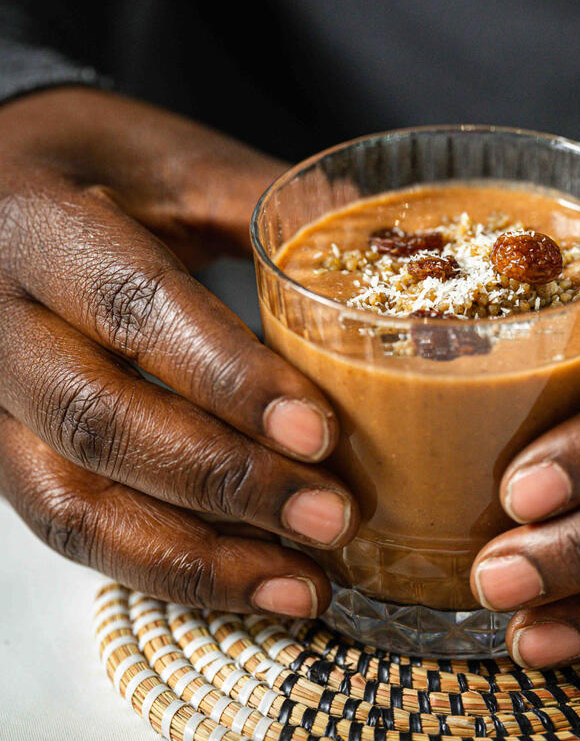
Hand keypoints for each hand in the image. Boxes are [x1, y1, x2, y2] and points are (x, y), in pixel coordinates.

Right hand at [0, 88, 358, 616]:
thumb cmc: (87, 163)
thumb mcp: (166, 157)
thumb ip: (259, 202)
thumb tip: (381, 253)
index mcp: (37, 225)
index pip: (133, 307)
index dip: (227, 377)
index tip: (318, 431)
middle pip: (99, 421)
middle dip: (223, 483)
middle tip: (331, 517)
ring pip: (70, 501)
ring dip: (194, 557)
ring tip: (304, 583)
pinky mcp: (0, 451)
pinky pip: (69, 528)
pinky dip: (162, 568)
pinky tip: (249, 583)